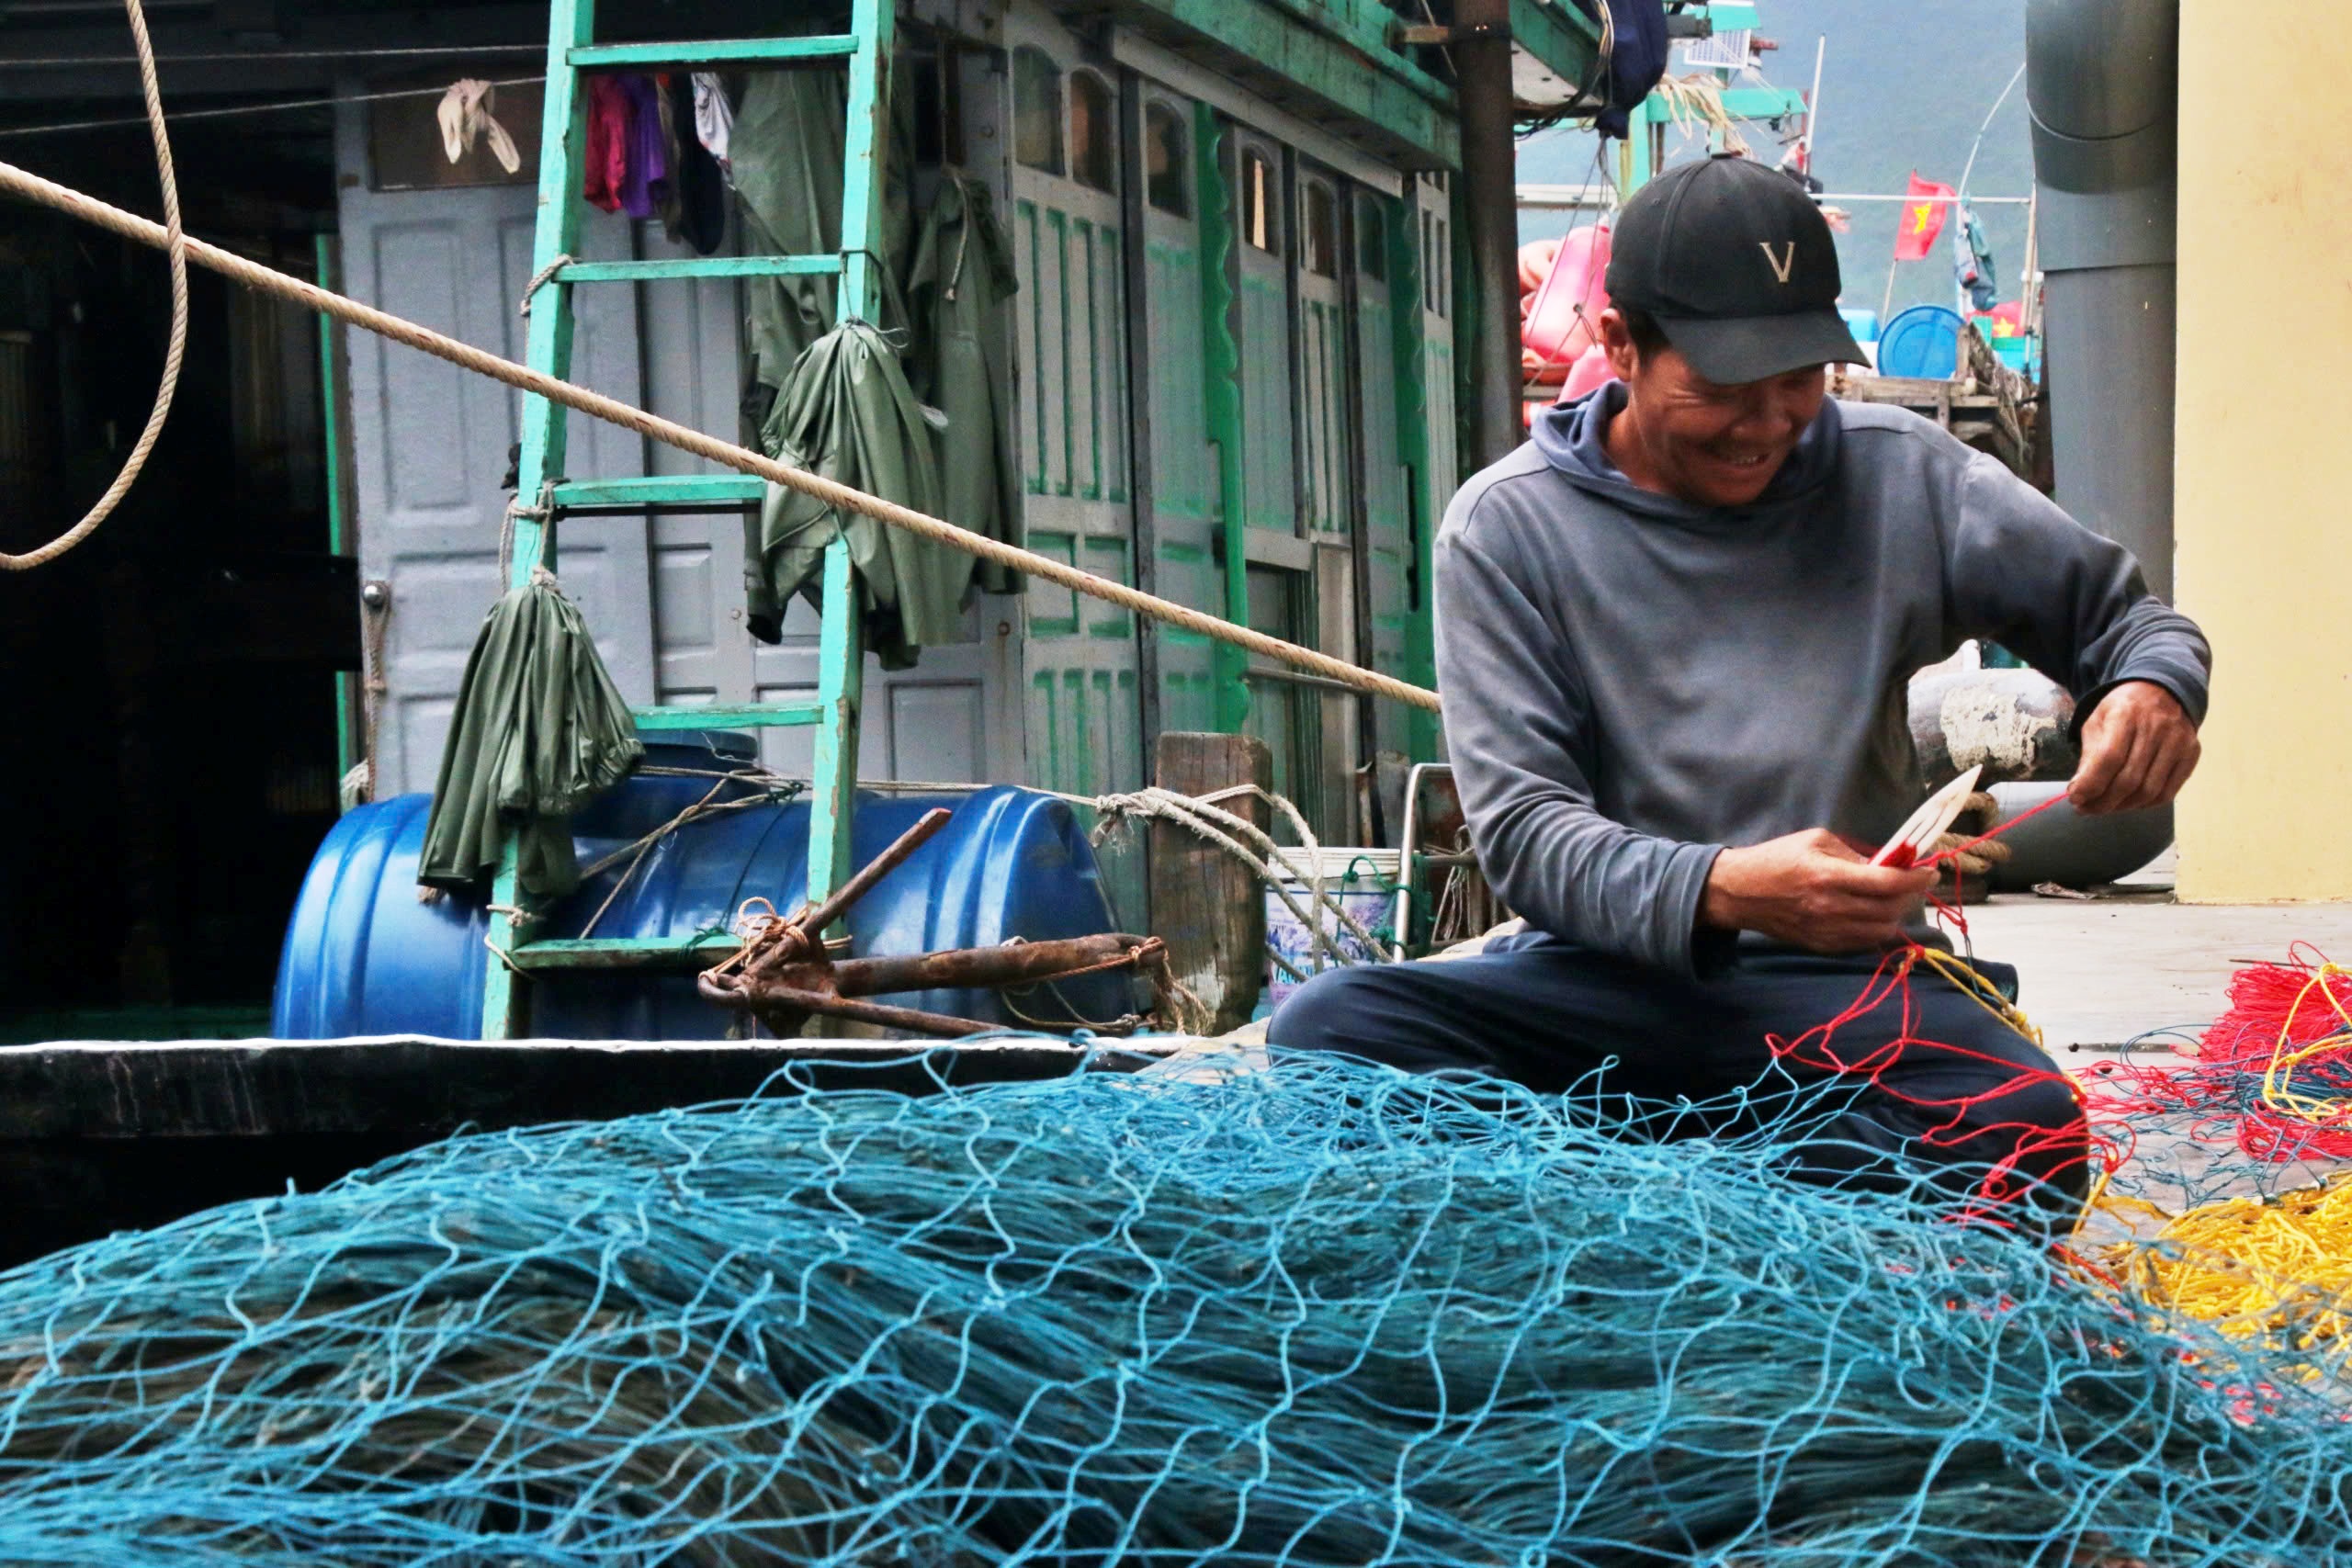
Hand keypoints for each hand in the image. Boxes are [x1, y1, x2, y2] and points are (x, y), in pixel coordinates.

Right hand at [1698, 829, 1935, 952]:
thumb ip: (1854, 854)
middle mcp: (1831, 907)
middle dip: (1911, 895)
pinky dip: (1877, 929)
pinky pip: (1863, 943)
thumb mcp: (1816, 841)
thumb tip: (1886, 864)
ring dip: (1896, 914)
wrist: (1739, 893)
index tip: (1931, 871)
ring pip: (1882, 931)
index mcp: (1829, 875)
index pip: (1888, 883)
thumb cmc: (1776, 858)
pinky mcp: (1822, 946)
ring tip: (1894, 899)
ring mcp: (1827, 931)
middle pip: (1891, 909)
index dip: (1917, 879)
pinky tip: (1873, 914)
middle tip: (1914, 883)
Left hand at [2070, 680, 2198, 814]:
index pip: (2109, 758)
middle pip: (2130, 779)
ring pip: (2149, 791)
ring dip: (2122, 807)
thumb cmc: (2122, 710)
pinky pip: (2168, 792)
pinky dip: (2145, 804)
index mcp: (2126, 714)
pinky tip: (2129, 802)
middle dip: (2103, 802)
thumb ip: (2089, 755)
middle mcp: (2157, 727)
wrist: (2162, 691)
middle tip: (2085, 809)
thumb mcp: (2097, 722)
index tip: (2075, 799)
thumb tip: (2080, 792)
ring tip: (2104, 807)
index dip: (2091, 784)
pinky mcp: (2191, 754)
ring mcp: (2178, 742)